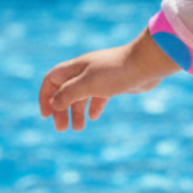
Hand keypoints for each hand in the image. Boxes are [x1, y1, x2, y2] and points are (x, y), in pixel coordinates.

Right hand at [38, 30, 180, 131]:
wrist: (147, 64)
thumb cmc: (116, 72)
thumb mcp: (88, 85)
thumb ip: (68, 94)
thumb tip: (55, 104)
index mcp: (75, 68)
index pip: (51, 80)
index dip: (45, 96)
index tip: (46, 116)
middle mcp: (85, 71)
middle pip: (65, 91)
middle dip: (61, 110)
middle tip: (61, 129)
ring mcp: (100, 77)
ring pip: (82, 96)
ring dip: (77, 112)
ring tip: (78, 129)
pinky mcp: (113, 84)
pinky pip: (98, 96)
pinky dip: (94, 106)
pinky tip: (95, 117)